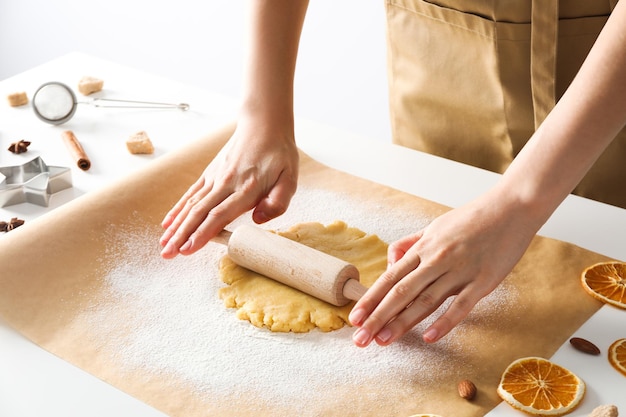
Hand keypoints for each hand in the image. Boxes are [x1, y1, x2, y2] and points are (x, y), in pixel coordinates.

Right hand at [159, 120, 298, 257]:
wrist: (264, 124)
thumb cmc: (279, 153)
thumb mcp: (290, 178)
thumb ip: (278, 201)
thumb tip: (258, 219)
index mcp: (247, 188)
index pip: (220, 215)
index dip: (203, 233)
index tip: (188, 249)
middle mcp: (226, 183)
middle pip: (199, 213)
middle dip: (182, 236)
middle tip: (168, 254)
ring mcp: (215, 177)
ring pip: (191, 205)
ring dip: (176, 226)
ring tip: (164, 245)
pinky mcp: (210, 173)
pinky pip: (191, 193)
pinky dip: (178, 209)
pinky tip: (168, 223)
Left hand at [348, 192, 537, 346]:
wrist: (511, 207)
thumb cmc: (472, 218)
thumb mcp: (435, 226)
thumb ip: (411, 244)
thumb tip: (391, 262)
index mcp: (423, 248)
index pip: (389, 278)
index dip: (370, 299)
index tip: (354, 317)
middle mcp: (436, 259)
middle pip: (400, 293)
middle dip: (377, 317)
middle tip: (360, 338)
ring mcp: (459, 270)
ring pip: (425, 301)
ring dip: (402, 323)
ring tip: (383, 340)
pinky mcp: (483, 280)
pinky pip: (461, 305)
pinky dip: (445, 322)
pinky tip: (429, 337)